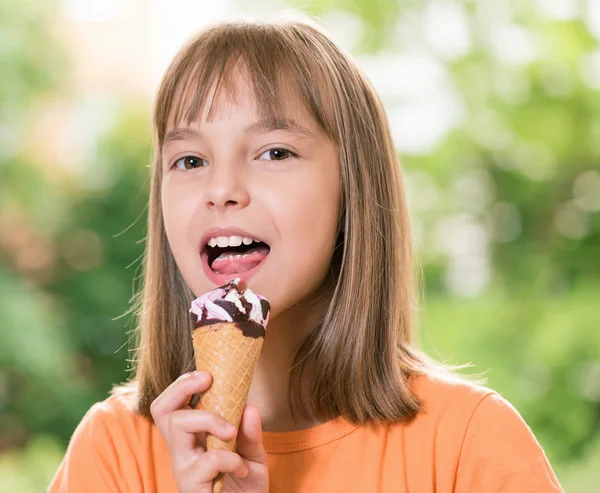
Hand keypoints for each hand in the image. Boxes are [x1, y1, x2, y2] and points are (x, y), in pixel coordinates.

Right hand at [150, 371, 268, 492]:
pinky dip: (228, 457)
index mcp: (193, 439)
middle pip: (162, 409)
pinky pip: (206, 460)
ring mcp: (184, 469)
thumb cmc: (245, 490)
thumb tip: (249, 406)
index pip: (172, 404)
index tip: (208, 374)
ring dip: (209, 418)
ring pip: (179, 425)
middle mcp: (182, 451)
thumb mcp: (254, 457)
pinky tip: (239, 467)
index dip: (183, 384)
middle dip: (181, 387)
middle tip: (208, 381)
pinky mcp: (192, 487)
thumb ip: (250, 433)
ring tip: (231, 431)